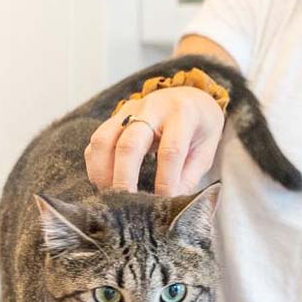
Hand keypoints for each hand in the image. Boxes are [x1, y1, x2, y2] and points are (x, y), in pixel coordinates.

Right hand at [85, 86, 224, 195]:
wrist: (190, 97)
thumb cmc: (200, 128)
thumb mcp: (205, 150)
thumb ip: (189, 176)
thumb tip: (171, 203)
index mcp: (183, 114)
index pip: (170, 150)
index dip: (165, 180)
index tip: (163, 202)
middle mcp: (153, 108)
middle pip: (130, 144)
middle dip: (124, 178)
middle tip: (127, 204)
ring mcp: (129, 110)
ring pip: (104, 139)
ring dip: (103, 172)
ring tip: (111, 196)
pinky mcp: (114, 117)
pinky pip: (97, 140)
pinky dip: (96, 165)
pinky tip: (104, 183)